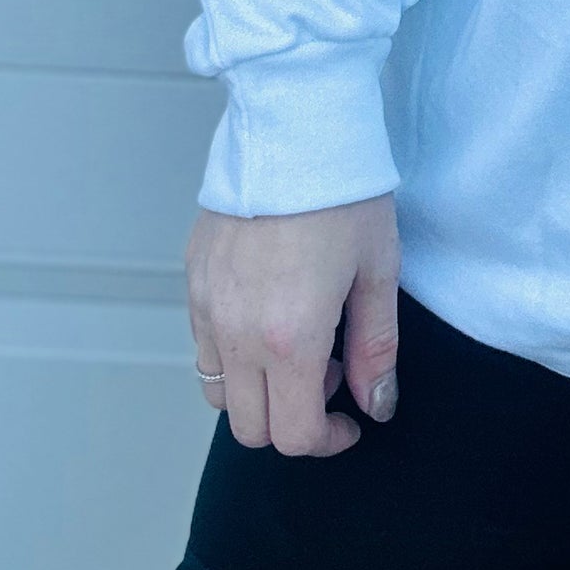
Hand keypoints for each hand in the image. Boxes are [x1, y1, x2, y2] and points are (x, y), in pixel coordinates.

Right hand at [186, 191, 401, 456]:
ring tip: (299, 343)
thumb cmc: (343, 193)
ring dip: (257, 391)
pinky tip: (270, 311)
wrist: (294, 127)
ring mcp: (206, 307)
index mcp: (289, 338)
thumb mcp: (378, 271)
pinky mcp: (192, 280)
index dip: (327, 441)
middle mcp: (237, 333)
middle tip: (332, 375)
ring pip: (217, 392)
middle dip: (292, 421)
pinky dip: (233, 353)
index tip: (351, 421)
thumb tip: (377, 405)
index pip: (294, 434)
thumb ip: (377, 348)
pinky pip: (203, 345)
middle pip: (249, 428)